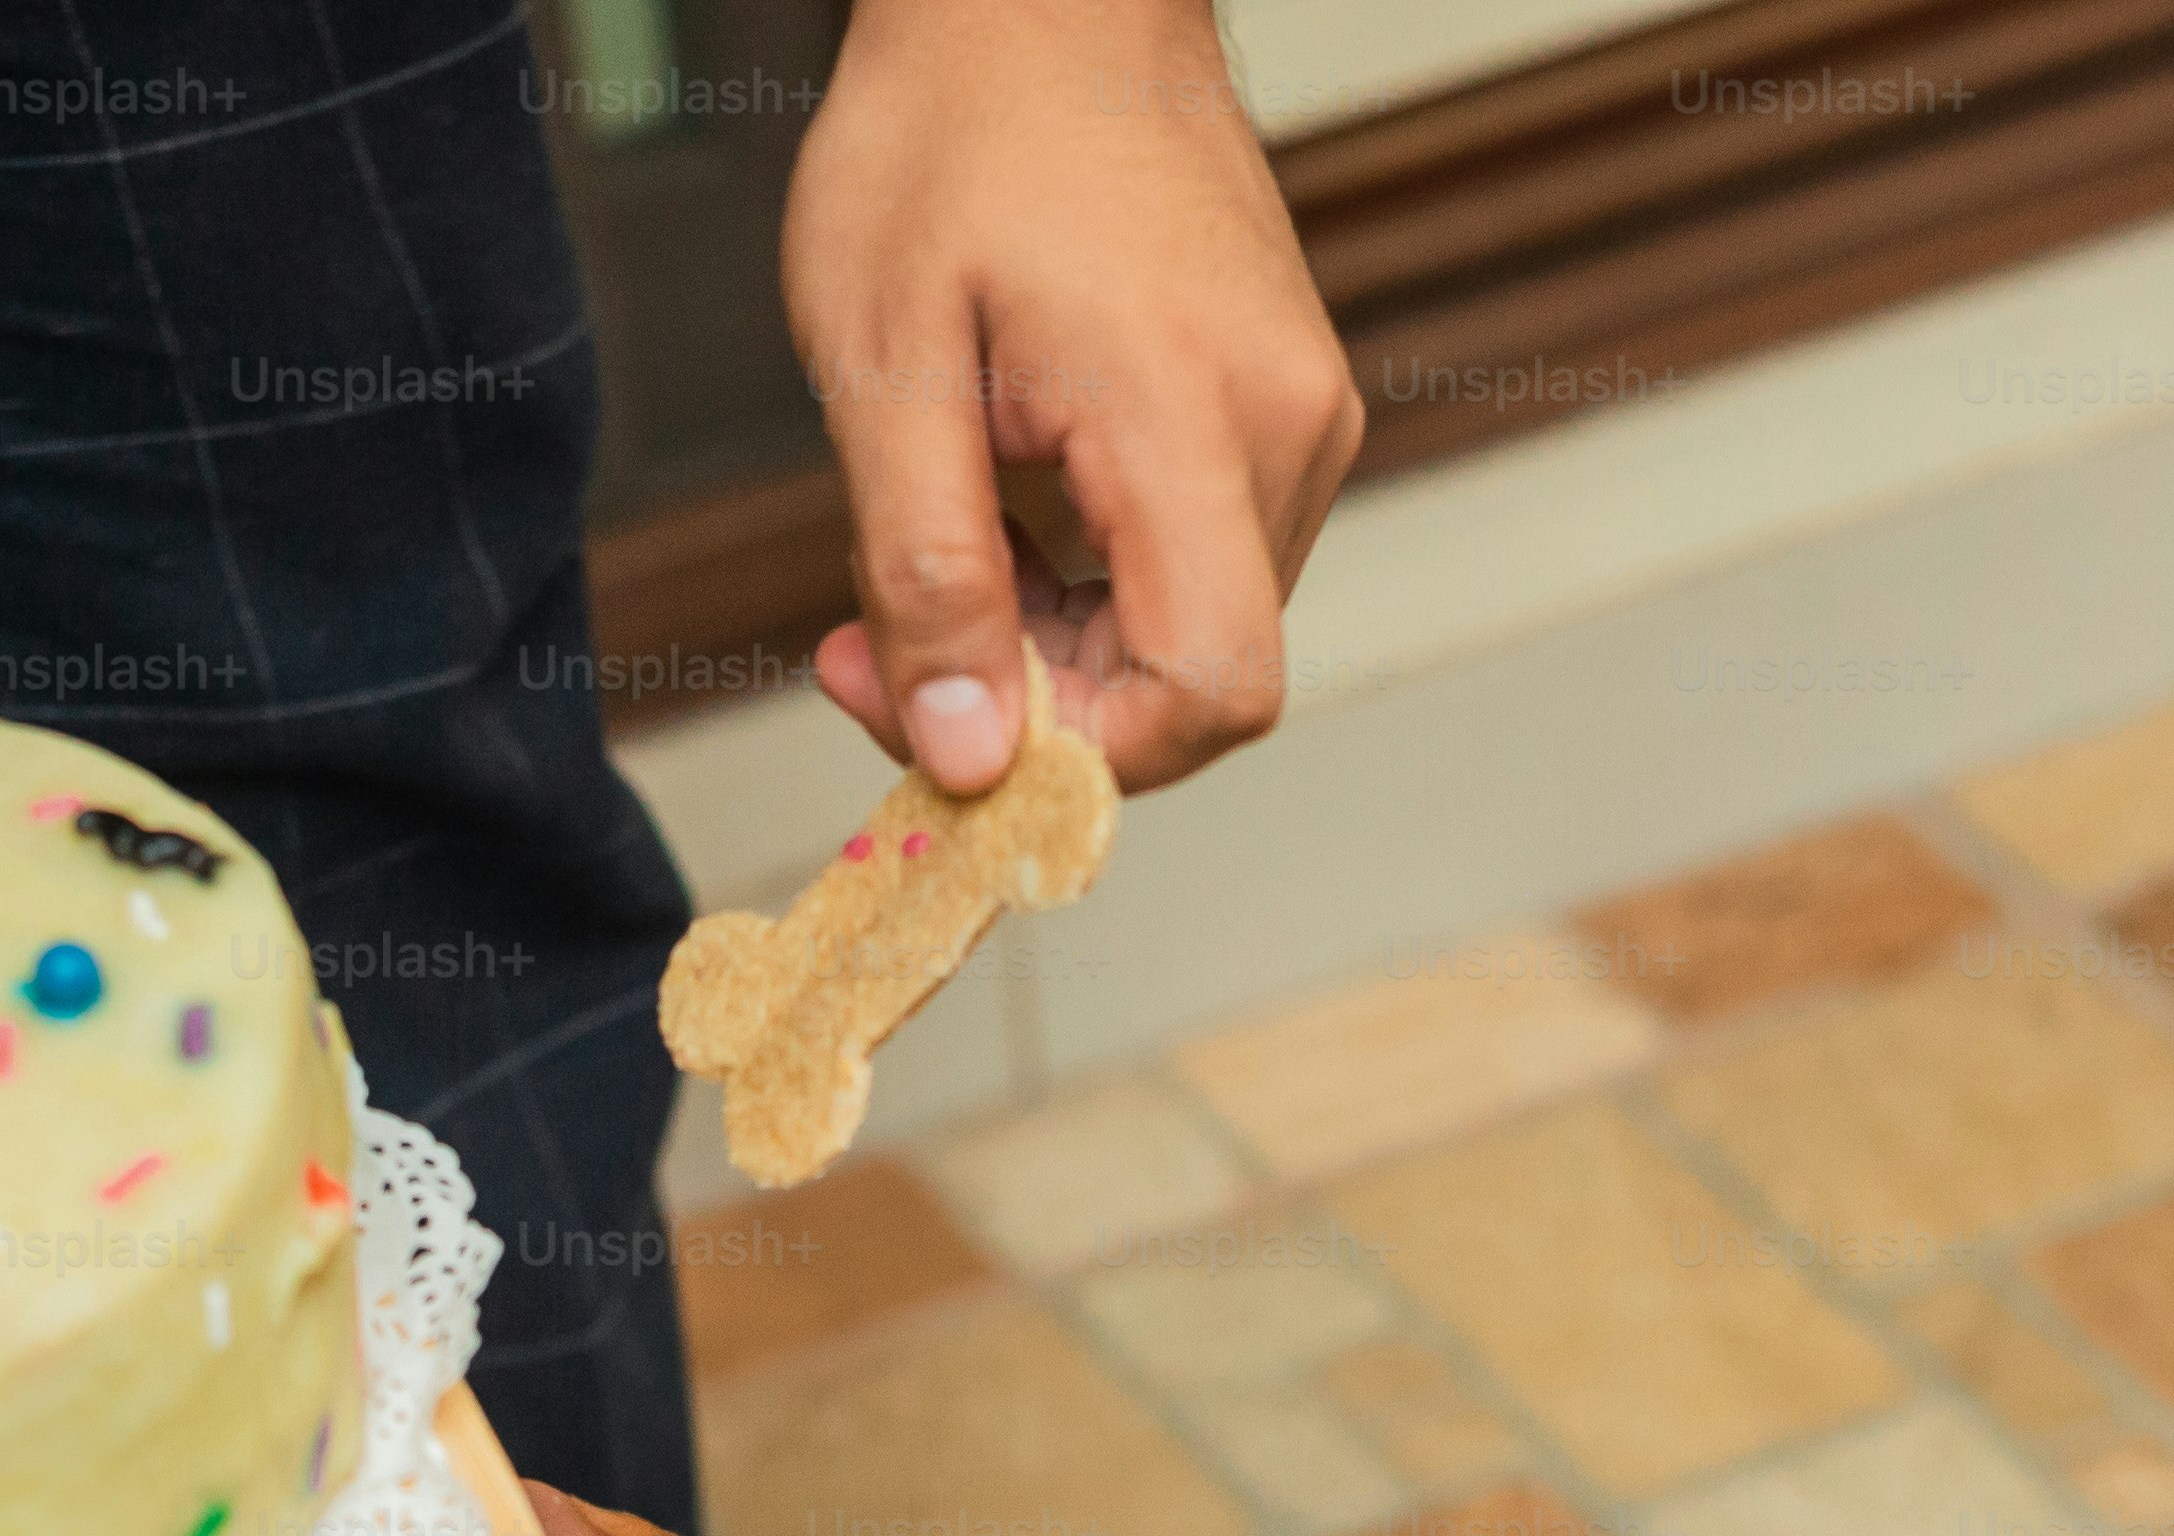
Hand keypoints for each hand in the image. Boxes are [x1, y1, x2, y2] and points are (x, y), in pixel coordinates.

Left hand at [783, 0, 1361, 796]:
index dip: (1083, 756)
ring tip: (936, 552)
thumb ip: (927, 573)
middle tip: (873, 640)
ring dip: (1059, 647)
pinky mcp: (1282, 406)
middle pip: (1199, 680)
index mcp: (1191, 414)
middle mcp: (1285, 429)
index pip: (1212, 688)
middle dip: (1035, 706)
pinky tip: (1005, 508)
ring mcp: (1300, 415)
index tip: (939, 719)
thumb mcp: (884, 362)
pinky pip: (1203, 562)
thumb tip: (967, 758)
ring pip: (1197, 631)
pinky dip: (1097, 587)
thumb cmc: (950, 139)